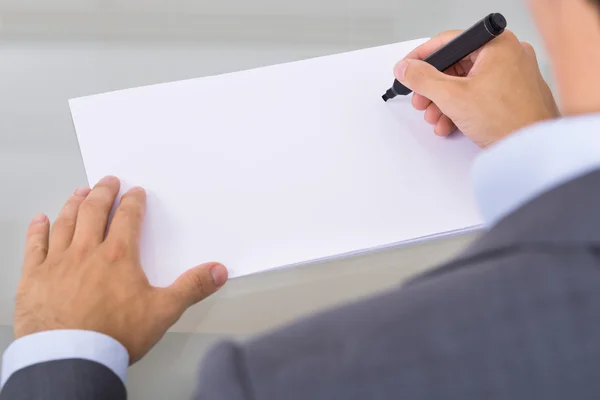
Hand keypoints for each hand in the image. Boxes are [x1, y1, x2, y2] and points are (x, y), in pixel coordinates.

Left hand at [15, 176, 227, 362]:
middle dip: (103, 192)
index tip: (135, 192)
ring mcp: (58, 262)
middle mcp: (86, 251)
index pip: (127, 217)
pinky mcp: (35, 277)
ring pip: (65, 221)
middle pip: (93, 211)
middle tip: (108, 181)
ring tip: (79, 192)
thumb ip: (192, 287)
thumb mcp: (163, 311)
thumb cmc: (114, 335)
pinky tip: (41, 219)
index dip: (133, 202)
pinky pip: (35, 245)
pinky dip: (38, 229)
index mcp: (118, 255)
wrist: (70, 358)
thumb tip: (218, 271)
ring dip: (73, 203)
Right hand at [395, 30, 559, 147]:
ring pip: (465, 82)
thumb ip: (423, 79)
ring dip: (444, 101)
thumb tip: (406, 68)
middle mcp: (507, 54)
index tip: (408, 69)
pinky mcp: (513, 94)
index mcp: (497, 44)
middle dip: (433, 88)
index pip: (449, 42)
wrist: (533, 149)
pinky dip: (461, 107)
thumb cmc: (508, 120)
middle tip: (421, 100)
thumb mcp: (452, 97)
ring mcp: (512, 74)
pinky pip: (479, 94)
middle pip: (456, 65)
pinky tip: (450, 123)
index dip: (422, 58)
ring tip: (435, 117)